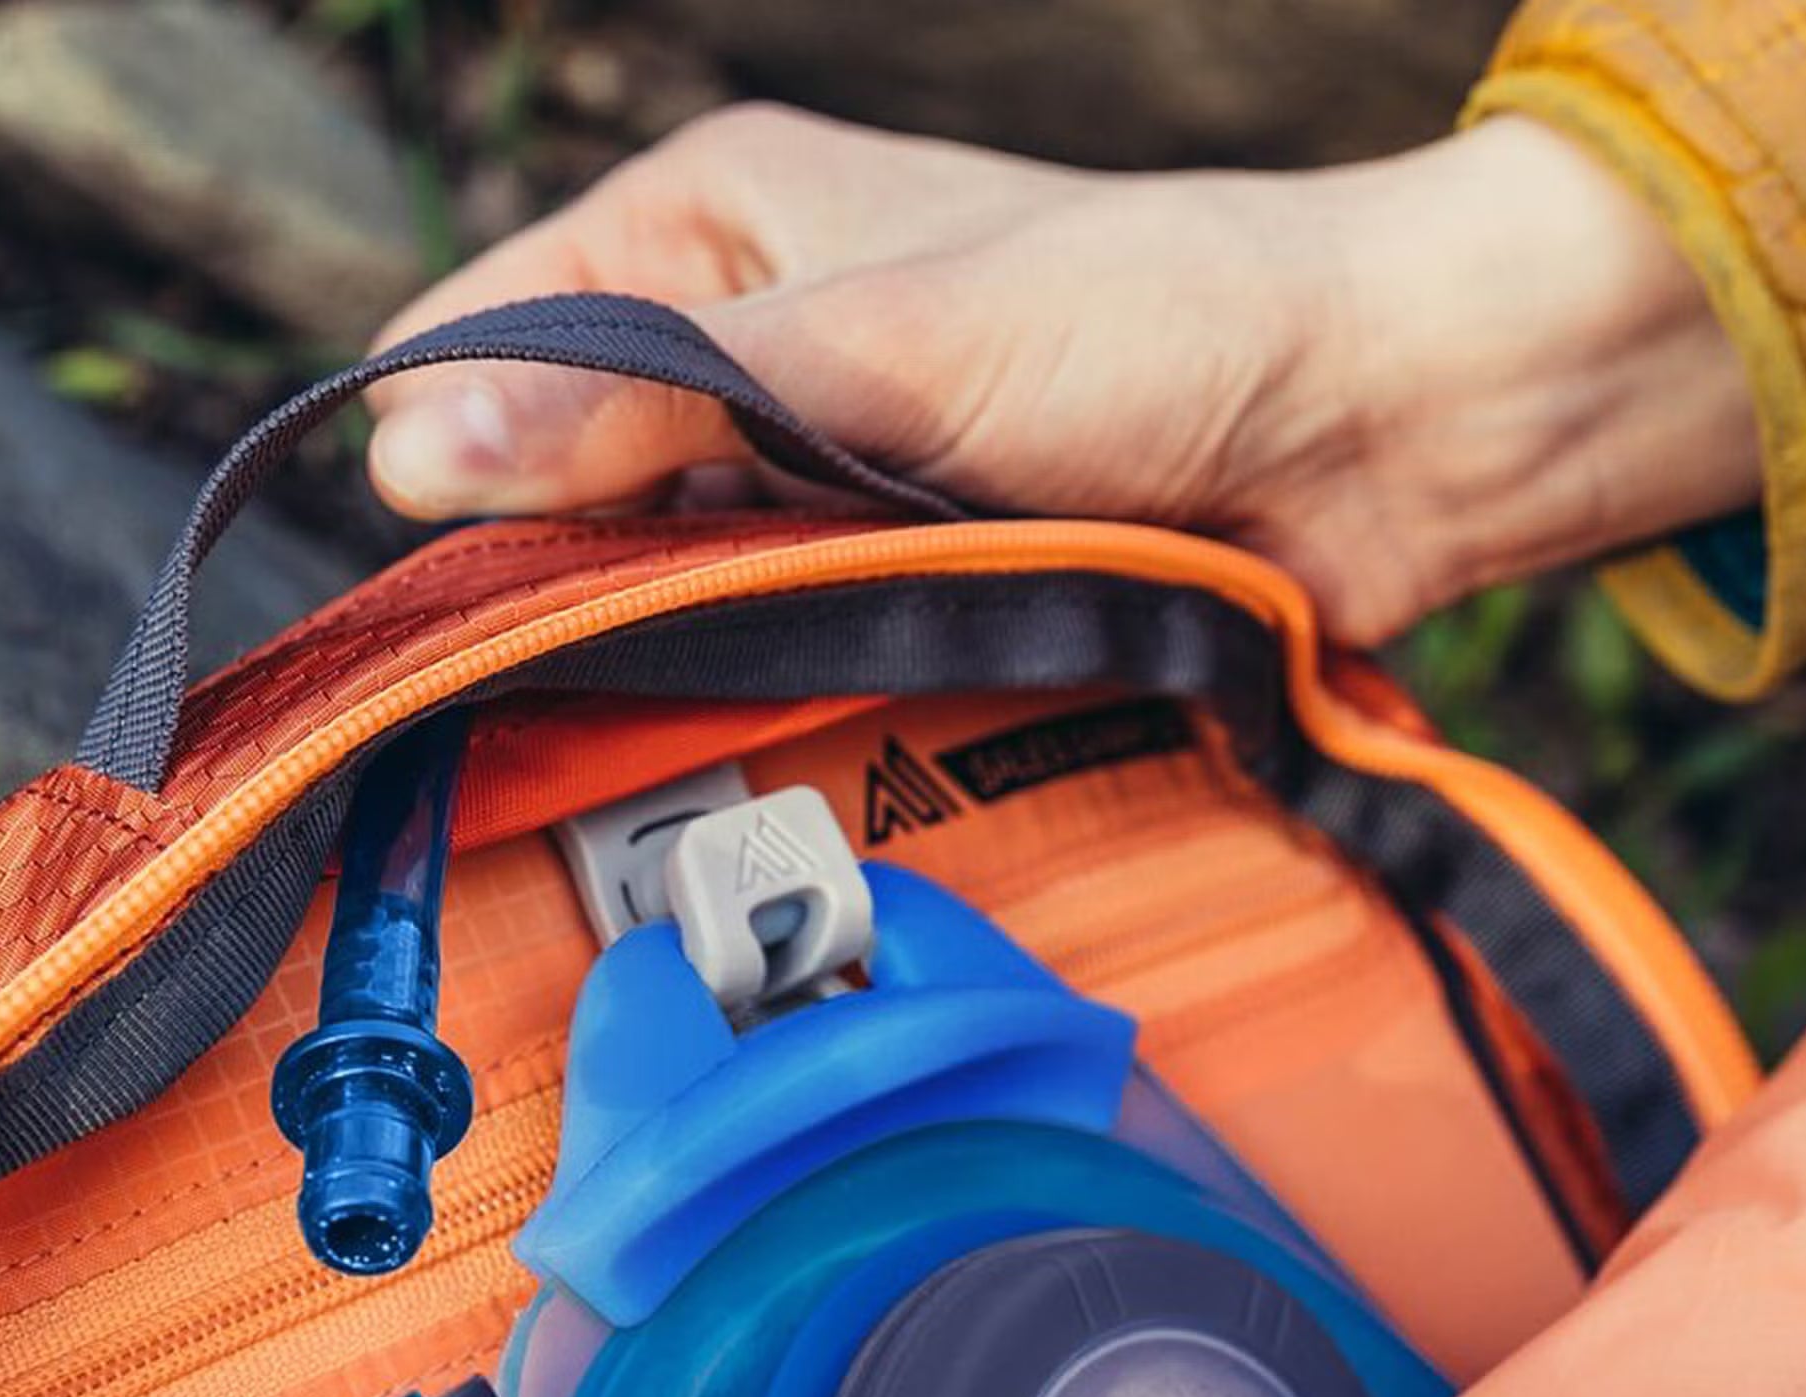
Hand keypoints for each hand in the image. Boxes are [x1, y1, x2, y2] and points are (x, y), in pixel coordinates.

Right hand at [362, 107, 1757, 643]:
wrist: (1378, 429)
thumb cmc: (1156, 323)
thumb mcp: (885, 346)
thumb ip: (660, 404)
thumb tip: (426, 451)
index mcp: (712, 226)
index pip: (485, 344)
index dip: (444, 473)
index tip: (427, 621)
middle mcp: (750, 342)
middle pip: (567, 489)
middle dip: (556, 597)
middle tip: (535, 725)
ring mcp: (827, 472)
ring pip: (676, 589)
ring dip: (673, 667)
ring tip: (658, 751)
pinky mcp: (906, 578)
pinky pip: (792, 653)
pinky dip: (778, 701)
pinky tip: (764, 760)